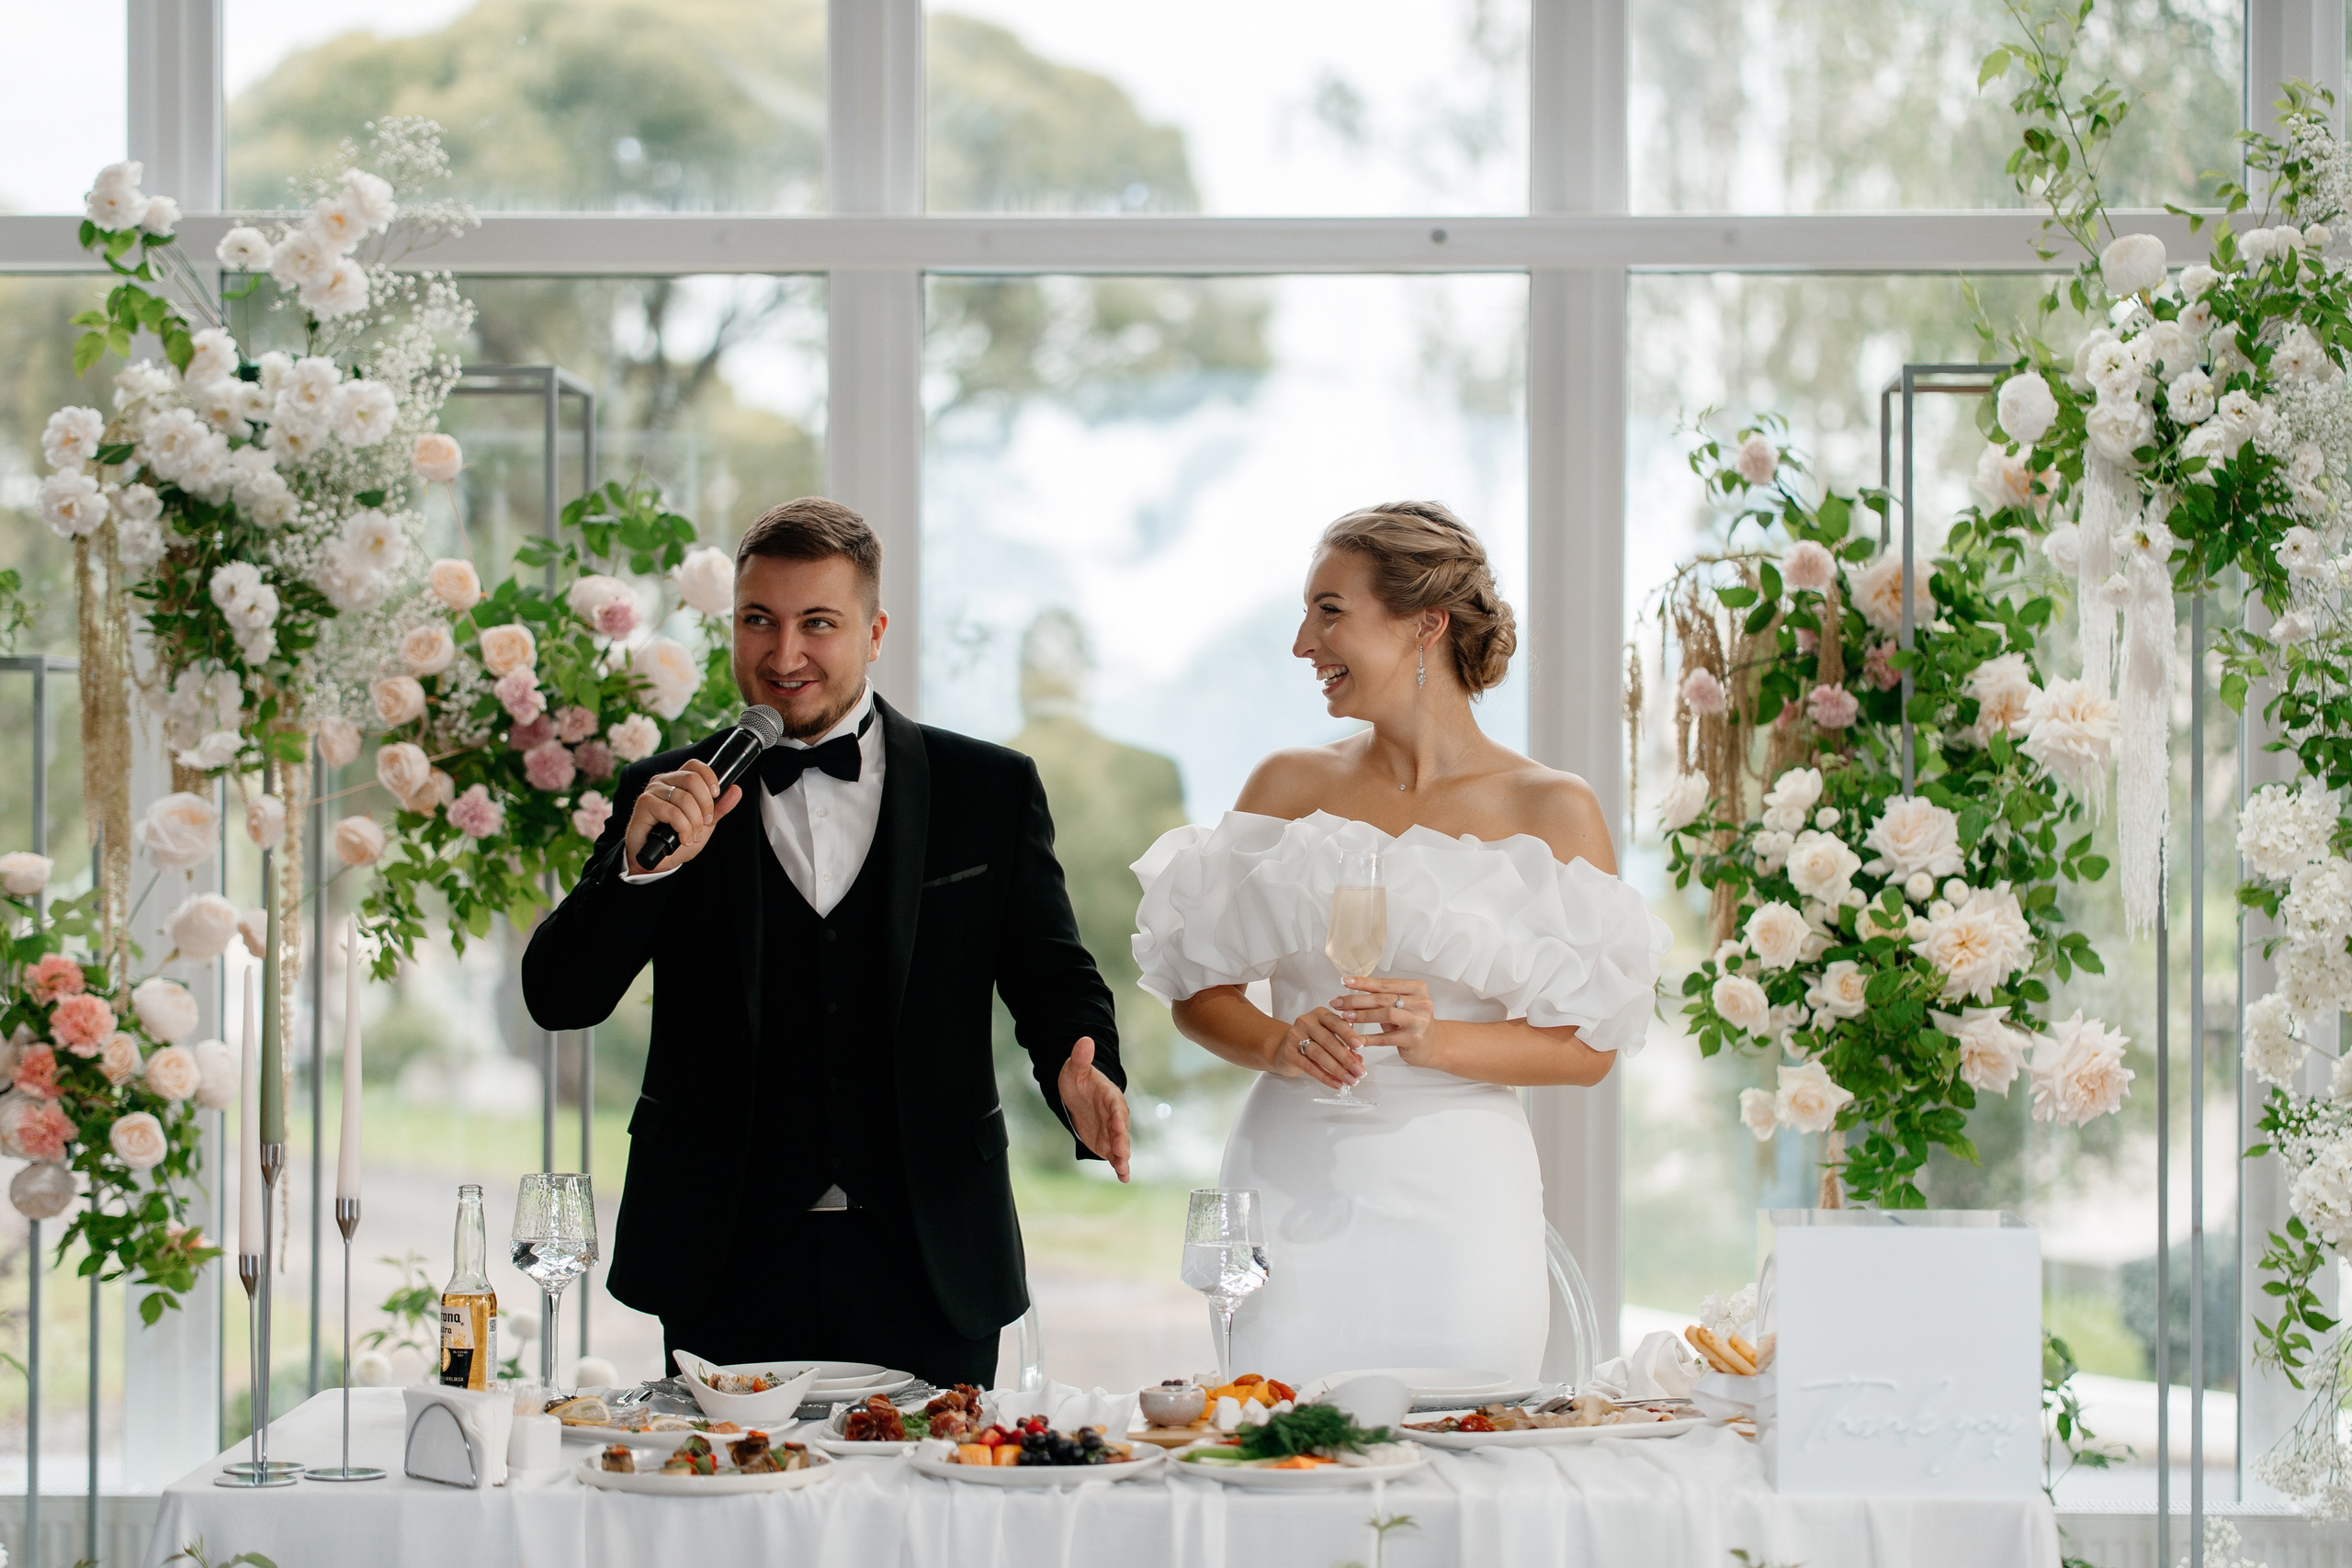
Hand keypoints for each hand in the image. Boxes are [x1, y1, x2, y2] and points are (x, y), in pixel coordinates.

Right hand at [622, 758, 741, 874]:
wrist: (656, 860)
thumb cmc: (676, 839)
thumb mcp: (704, 823)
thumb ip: (719, 807)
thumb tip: (736, 789)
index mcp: (677, 780)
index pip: (695, 766)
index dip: (710, 778)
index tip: (716, 795)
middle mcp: (663, 781)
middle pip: (692, 779)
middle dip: (705, 805)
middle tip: (706, 822)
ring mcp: (652, 791)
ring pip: (684, 798)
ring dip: (694, 822)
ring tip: (693, 836)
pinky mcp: (644, 804)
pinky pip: (673, 812)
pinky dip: (683, 828)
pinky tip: (683, 839)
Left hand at [1057, 1037, 1130, 1181]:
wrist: (1077, 1092)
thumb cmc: (1077, 1078)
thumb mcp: (1074, 1068)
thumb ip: (1081, 1058)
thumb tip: (1084, 1040)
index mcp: (1109, 1096)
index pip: (1115, 1106)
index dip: (1117, 1116)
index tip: (1118, 1126)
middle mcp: (1114, 1114)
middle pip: (1120, 1129)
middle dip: (1121, 1141)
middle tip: (1121, 1154)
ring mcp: (1111, 1130)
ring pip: (1120, 1144)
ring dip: (1122, 1157)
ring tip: (1123, 1171)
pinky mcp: (1107, 1141)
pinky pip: (1114, 1154)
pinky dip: (1119, 1165)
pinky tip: (1123, 1178)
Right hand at [1267, 1007, 1362, 1090]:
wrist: (1283, 1047)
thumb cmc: (1310, 1040)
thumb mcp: (1328, 1037)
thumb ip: (1344, 1045)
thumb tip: (1358, 1059)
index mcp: (1320, 1014)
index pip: (1336, 1023)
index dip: (1348, 1035)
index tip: (1360, 1046)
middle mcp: (1306, 1022)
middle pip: (1328, 1040)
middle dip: (1346, 1058)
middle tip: (1359, 1070)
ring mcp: (1295, 1036)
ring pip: (1319, 1054)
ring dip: (1337, 1069)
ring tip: (1350, 1079)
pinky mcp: (1288, 1052)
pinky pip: (1309, 1066)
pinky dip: (1324, 1076)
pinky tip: (1336, 1082)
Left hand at [1331, 976, 1438, 1067]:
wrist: (1435, 1045)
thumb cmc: (1413, 1022)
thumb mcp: (1401, 1006)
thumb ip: (1382, 999)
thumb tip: (1349, 995)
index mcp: (1417, 988)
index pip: (1385, 983)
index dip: (1363, 983)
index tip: (1345, 982)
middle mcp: (1420, 1003)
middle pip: (1383, 998)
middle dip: (1357, 1000)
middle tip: (1338, 1002)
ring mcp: (1419, 1021)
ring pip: (1386, 1014)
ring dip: (1362, 1015)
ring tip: (1345, 1016)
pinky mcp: (1414, 1039)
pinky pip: (1387, 1038)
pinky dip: (1369, 1038)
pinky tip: (1356, 1039)